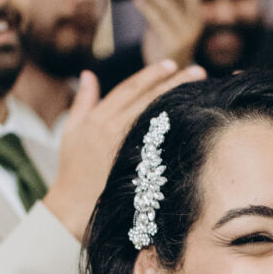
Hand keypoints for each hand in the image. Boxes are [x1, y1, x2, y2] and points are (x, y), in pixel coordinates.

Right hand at [44, 59, 204, 241]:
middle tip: (198, 71)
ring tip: (202, 91)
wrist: (71, 209)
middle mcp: (113, 130)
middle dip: (174, 83)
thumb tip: (88, 75)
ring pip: (159, 120)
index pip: (129, 89)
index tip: (171, 65)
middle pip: (149, 100)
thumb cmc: (71, 171)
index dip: (151, 75)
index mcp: (98, 119)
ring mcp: (127, 150)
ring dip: (181, 103)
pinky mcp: (138, 170)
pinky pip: (162, 146)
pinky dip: (177, 132)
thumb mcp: (70, 131)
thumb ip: (83, 102)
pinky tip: (194, 123)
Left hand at [134, 0, 203, 67]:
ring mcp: (186, 31)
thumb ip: (163, 4)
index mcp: (196, 15)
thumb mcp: (168, 21)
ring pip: (166, 4)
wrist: (167, 77)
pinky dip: (146, 6)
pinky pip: (158, 17)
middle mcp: (195, 22)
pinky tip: (136, 0)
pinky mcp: (174, 40)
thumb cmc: (164, 44)